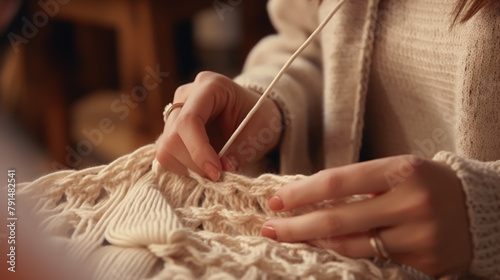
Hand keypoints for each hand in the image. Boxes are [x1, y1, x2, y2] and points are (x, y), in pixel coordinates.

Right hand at [156, 71, 282, 180]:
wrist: (255, 116)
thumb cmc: (260, 118)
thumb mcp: (260, 132)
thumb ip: (242, 150)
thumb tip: (223, 170)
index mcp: (210, 86)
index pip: (189, 120)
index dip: (198, 150)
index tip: (216, 172)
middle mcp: (186, 96)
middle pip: (173, 136)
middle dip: (195, 164)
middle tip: (219, 175)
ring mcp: (175, 112)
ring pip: (166, 148)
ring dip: (188, 169)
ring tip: (214, 171)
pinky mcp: (170, 130)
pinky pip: (167, 155)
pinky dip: (184, 169)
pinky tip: (203, 168)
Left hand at [261, 155, 472, 275]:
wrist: (477, 208)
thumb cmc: (425, 183)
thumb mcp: (396, 170)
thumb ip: (357, 183)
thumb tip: (305, 196)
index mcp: (401, 171)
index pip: (338, 182)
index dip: (301, 193)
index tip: (276, 200)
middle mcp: (411, 203)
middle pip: (337, 220)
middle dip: (296, 227)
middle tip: (269, 228)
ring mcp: (419, 237)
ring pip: (351, 246)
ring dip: (314, 244)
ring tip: (291, 238)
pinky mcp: (424, 263)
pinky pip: (372, 261)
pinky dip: (344, 255)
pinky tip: (324, 250)